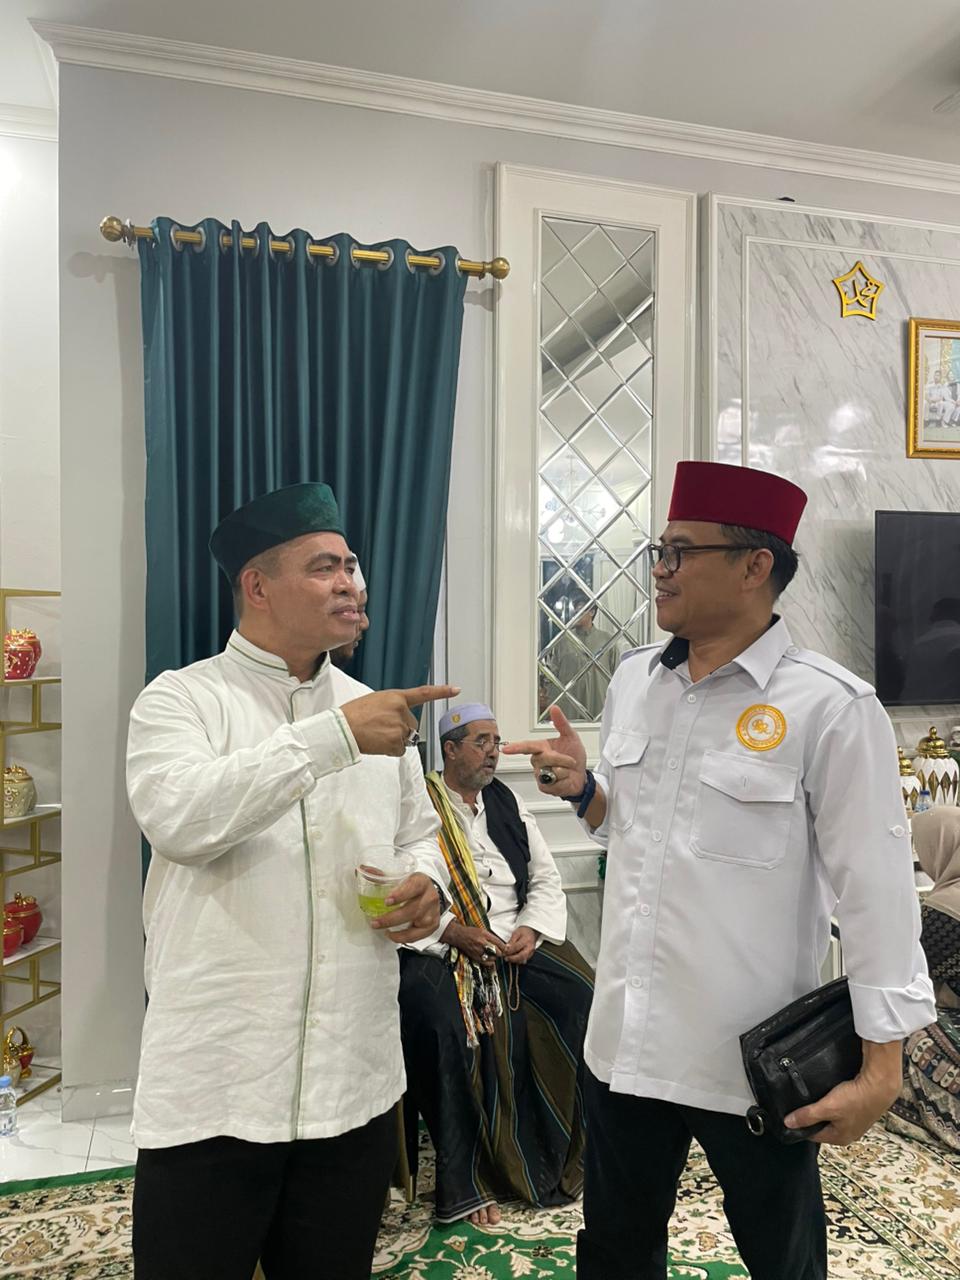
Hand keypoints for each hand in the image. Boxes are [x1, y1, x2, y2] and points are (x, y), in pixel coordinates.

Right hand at [341, 684, 459, 756]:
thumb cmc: (353, 714)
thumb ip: (392, 707)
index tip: (456, 689)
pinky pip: (400, 750)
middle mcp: (401, 711)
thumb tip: (400, 719)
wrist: (342, 728)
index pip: (423, 693)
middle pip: (412, 725)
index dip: (441, 691)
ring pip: (406, 738)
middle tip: (381, 728)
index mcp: (396, 697)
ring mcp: (400, 727)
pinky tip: (377, 743)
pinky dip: (391, 750)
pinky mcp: (397, 742)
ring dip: (395, 740)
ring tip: (376, 735)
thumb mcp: (375, 701)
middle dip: (401, 729)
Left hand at [370, 873, 440, 942]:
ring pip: (413, 923)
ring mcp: (432, 912)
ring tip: (379, 927)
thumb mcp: (401, 877)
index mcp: (421, 882)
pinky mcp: (432, 925)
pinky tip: (392, 934)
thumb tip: (362, 870)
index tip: (387, 901)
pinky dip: (402, 937)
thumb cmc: (413, 886)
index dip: (400, 894)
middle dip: (391, 918)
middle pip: (411, 910)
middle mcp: (429, 897)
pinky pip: (416, 935)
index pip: (413, 887)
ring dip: (394, 929)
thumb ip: (381, 875)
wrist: (430, 894)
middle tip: (375, 922)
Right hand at [441, 921, 504, 964]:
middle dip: (501, 952)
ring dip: (495, 957)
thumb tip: (501, 943)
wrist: (459, 936)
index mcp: (484, 935)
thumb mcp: (482, 930)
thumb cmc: (470, 932)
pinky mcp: (475, 957)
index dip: (505, 947)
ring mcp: (478, 950)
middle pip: (497, 951)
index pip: (499, 942)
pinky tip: (489, 958)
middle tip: (501, 952)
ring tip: (494, 954)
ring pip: (492, 958)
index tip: (507, 949)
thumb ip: (491, 937)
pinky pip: (486, 962)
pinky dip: (490, 962)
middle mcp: (482, 943)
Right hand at [501, 706, 586, 797]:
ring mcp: (540, 774)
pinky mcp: (544, 786)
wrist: (581, 775)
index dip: (515, 747)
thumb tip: (554, 709)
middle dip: (562, 759)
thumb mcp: (571, 736)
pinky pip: (554, 783)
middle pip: (545, 758)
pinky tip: (564, 779)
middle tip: (570, 760)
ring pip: (551, 771)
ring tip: (566, 770)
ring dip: (564, 771)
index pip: (526, 746)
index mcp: (541, 747)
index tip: (506, 749)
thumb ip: (561, 723)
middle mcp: (538, 761)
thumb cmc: (574, 756)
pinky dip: (564, 781)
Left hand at [503, 926, 537, 964]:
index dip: (509, 950)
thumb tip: (506, 949)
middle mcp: (530, 947)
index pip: (517, 947)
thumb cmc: (523, 932)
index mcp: (526, 940)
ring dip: (515, 961)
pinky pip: (523, 960)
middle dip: (512, 958)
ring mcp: (531, 952)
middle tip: (506, 958)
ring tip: (508, 959)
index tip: (504, 952)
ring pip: (522, 960)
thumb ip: (511, 941)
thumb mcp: (516, 933)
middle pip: (521, 956)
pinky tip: (513, 959)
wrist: (532, 933)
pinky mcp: (530, 956)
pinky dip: (518, 960)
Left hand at [784, 1044, 902, 1145]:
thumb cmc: (856, 1098)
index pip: (813, 1135)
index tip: (789, 1116)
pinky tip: (831, 1092)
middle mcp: (849, 1133)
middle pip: (823, 1126)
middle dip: (812, 1116)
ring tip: (815, 1096)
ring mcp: (855, 1121)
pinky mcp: (860, 1108)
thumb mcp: (827, 1107)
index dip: (800, 1126)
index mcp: (840, 1138)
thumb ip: (807, 1116)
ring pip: (832, 1116)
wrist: (880, 1085)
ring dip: (824, 1107)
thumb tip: (788, 1123)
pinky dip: (834, 1101)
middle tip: (800, 1103)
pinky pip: (841, 1107)